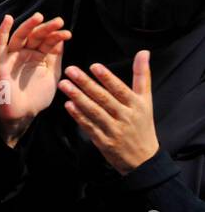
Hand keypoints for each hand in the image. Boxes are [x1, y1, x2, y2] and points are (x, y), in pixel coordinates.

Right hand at [0, 13, 71, 143]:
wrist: (24, 113)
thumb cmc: (38, 96)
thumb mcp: (52, 75)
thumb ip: (55, 57)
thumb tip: (60, 38)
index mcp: (39, 56)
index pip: (48, 42)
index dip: (57, 36)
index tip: (67, 33)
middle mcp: (26, 54)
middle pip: (35, 36)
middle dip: (46, 28)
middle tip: (58, 21)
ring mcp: (13, 57)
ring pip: (20, 37)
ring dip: (28, 26)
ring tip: (39, 17)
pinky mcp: (1, 62)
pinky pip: (0, 45)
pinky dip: (3, 32)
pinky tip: (8, 19)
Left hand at [58, 52, 157, 172]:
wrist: (144, 159)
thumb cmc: (142, 124)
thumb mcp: (146, 100)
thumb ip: (142, 75)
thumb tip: (143, 52)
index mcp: (136, 105)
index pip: (120, 89)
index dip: (107, 78)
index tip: (94, 66)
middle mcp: (125, 117)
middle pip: (104, 99)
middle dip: (86, 84)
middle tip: (70, 70)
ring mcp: (114, 130)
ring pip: (94, 112)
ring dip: (78, 97)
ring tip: (64, 84)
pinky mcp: (103, 142)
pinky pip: (89, 127)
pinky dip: (79, 117)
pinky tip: (68, 105)